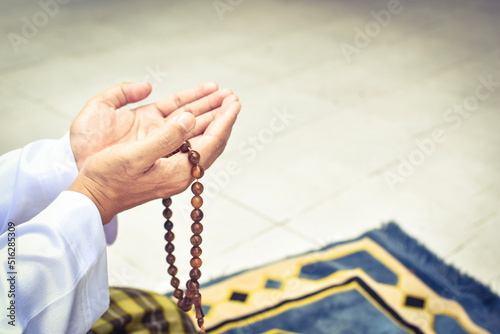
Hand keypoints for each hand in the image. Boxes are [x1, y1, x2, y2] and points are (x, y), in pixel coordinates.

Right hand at [70, 81, 231, 169]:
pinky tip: (196, 115)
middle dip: (223, 118)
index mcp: (178, 171)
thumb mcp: (135, 156)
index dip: (225, 121)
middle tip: (233, 97)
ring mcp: (173, 168)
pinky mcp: (163, 164)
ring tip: (222, 100)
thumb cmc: (108, 178)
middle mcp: (180, 171)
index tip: (235, 103)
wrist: (92, 198)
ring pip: (200, 140)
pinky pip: (187, 142)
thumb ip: (166, 138)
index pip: (212, 142)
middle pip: (211, 141)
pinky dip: (195, 126)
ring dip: (211, 119)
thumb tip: (191, 119)